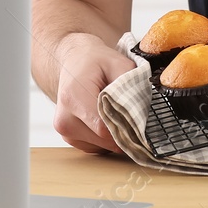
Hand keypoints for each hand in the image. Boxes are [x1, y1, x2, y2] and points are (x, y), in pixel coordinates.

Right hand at [49, 32, 135, 154]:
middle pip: (104, 139)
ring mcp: (64, 130)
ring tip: (116, 111)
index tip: (141, 120)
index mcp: (73, 98)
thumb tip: (142, 116)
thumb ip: (130, 88)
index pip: (104, 128)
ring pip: (102, 145)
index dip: (126, 127)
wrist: (75, 61)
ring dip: (115, 134)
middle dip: (123, 130)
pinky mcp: (68, 137)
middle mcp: (64, 118)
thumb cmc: (96, 62)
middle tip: (133, 113)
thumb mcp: (119, 64)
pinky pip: (96, 146)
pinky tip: (107, 118)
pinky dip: (106, 137)